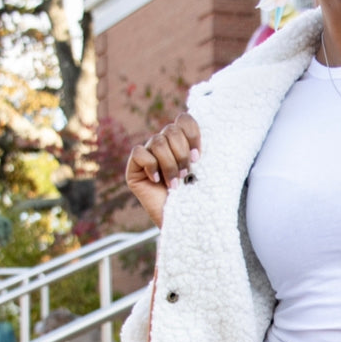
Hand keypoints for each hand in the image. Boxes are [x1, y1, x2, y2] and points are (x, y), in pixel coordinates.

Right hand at [125, 113, 201, 227]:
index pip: (184, 120)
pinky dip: (151, 166)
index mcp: (182, 141)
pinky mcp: (134, 169)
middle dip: (182, 153)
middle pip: (171, 130)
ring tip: (176, 183)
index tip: (199, 157)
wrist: (185, 222)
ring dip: (170, 164)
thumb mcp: (206, 170)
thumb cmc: (198, 197)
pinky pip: (139, 153)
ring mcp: (148, 156)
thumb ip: (200, 148)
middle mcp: (164, 145)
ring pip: (157, 141)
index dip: (192, 134)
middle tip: (187, 174)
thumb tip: (204, 125)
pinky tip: (157, 181)